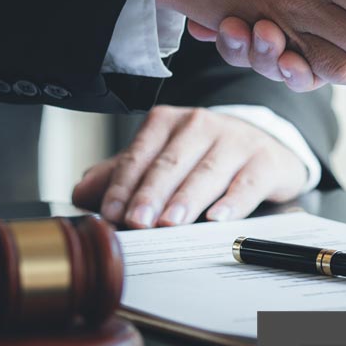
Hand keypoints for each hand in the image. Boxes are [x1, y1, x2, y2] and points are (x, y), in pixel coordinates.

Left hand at [71, 106, 307, 226]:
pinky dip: (232, 202)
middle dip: (150, 195)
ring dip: (185, 200)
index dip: (122, 186)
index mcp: (165, 122)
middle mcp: (199, 124)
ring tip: (169, 223)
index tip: (110, 212)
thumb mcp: (158, 160)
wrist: (260, 147)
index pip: (138, 155)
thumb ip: (119, 176)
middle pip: (169, 164)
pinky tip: (217, 218)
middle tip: (136, 222)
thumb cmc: (199, 157)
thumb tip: (81, 194)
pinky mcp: (265, 160)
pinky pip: (246, 183)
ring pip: (206, 173)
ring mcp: (235, 140)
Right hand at [193, 0, 345, 88]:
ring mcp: (344, 8)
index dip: (223, 28)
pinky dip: (307, 73)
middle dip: (244, 48)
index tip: (209, 23)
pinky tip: (289, 57)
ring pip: (291, 60)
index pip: (239, 7)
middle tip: (238, 28)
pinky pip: (335, 68)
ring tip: (261, 35)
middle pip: (262, 44)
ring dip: (268, 60)